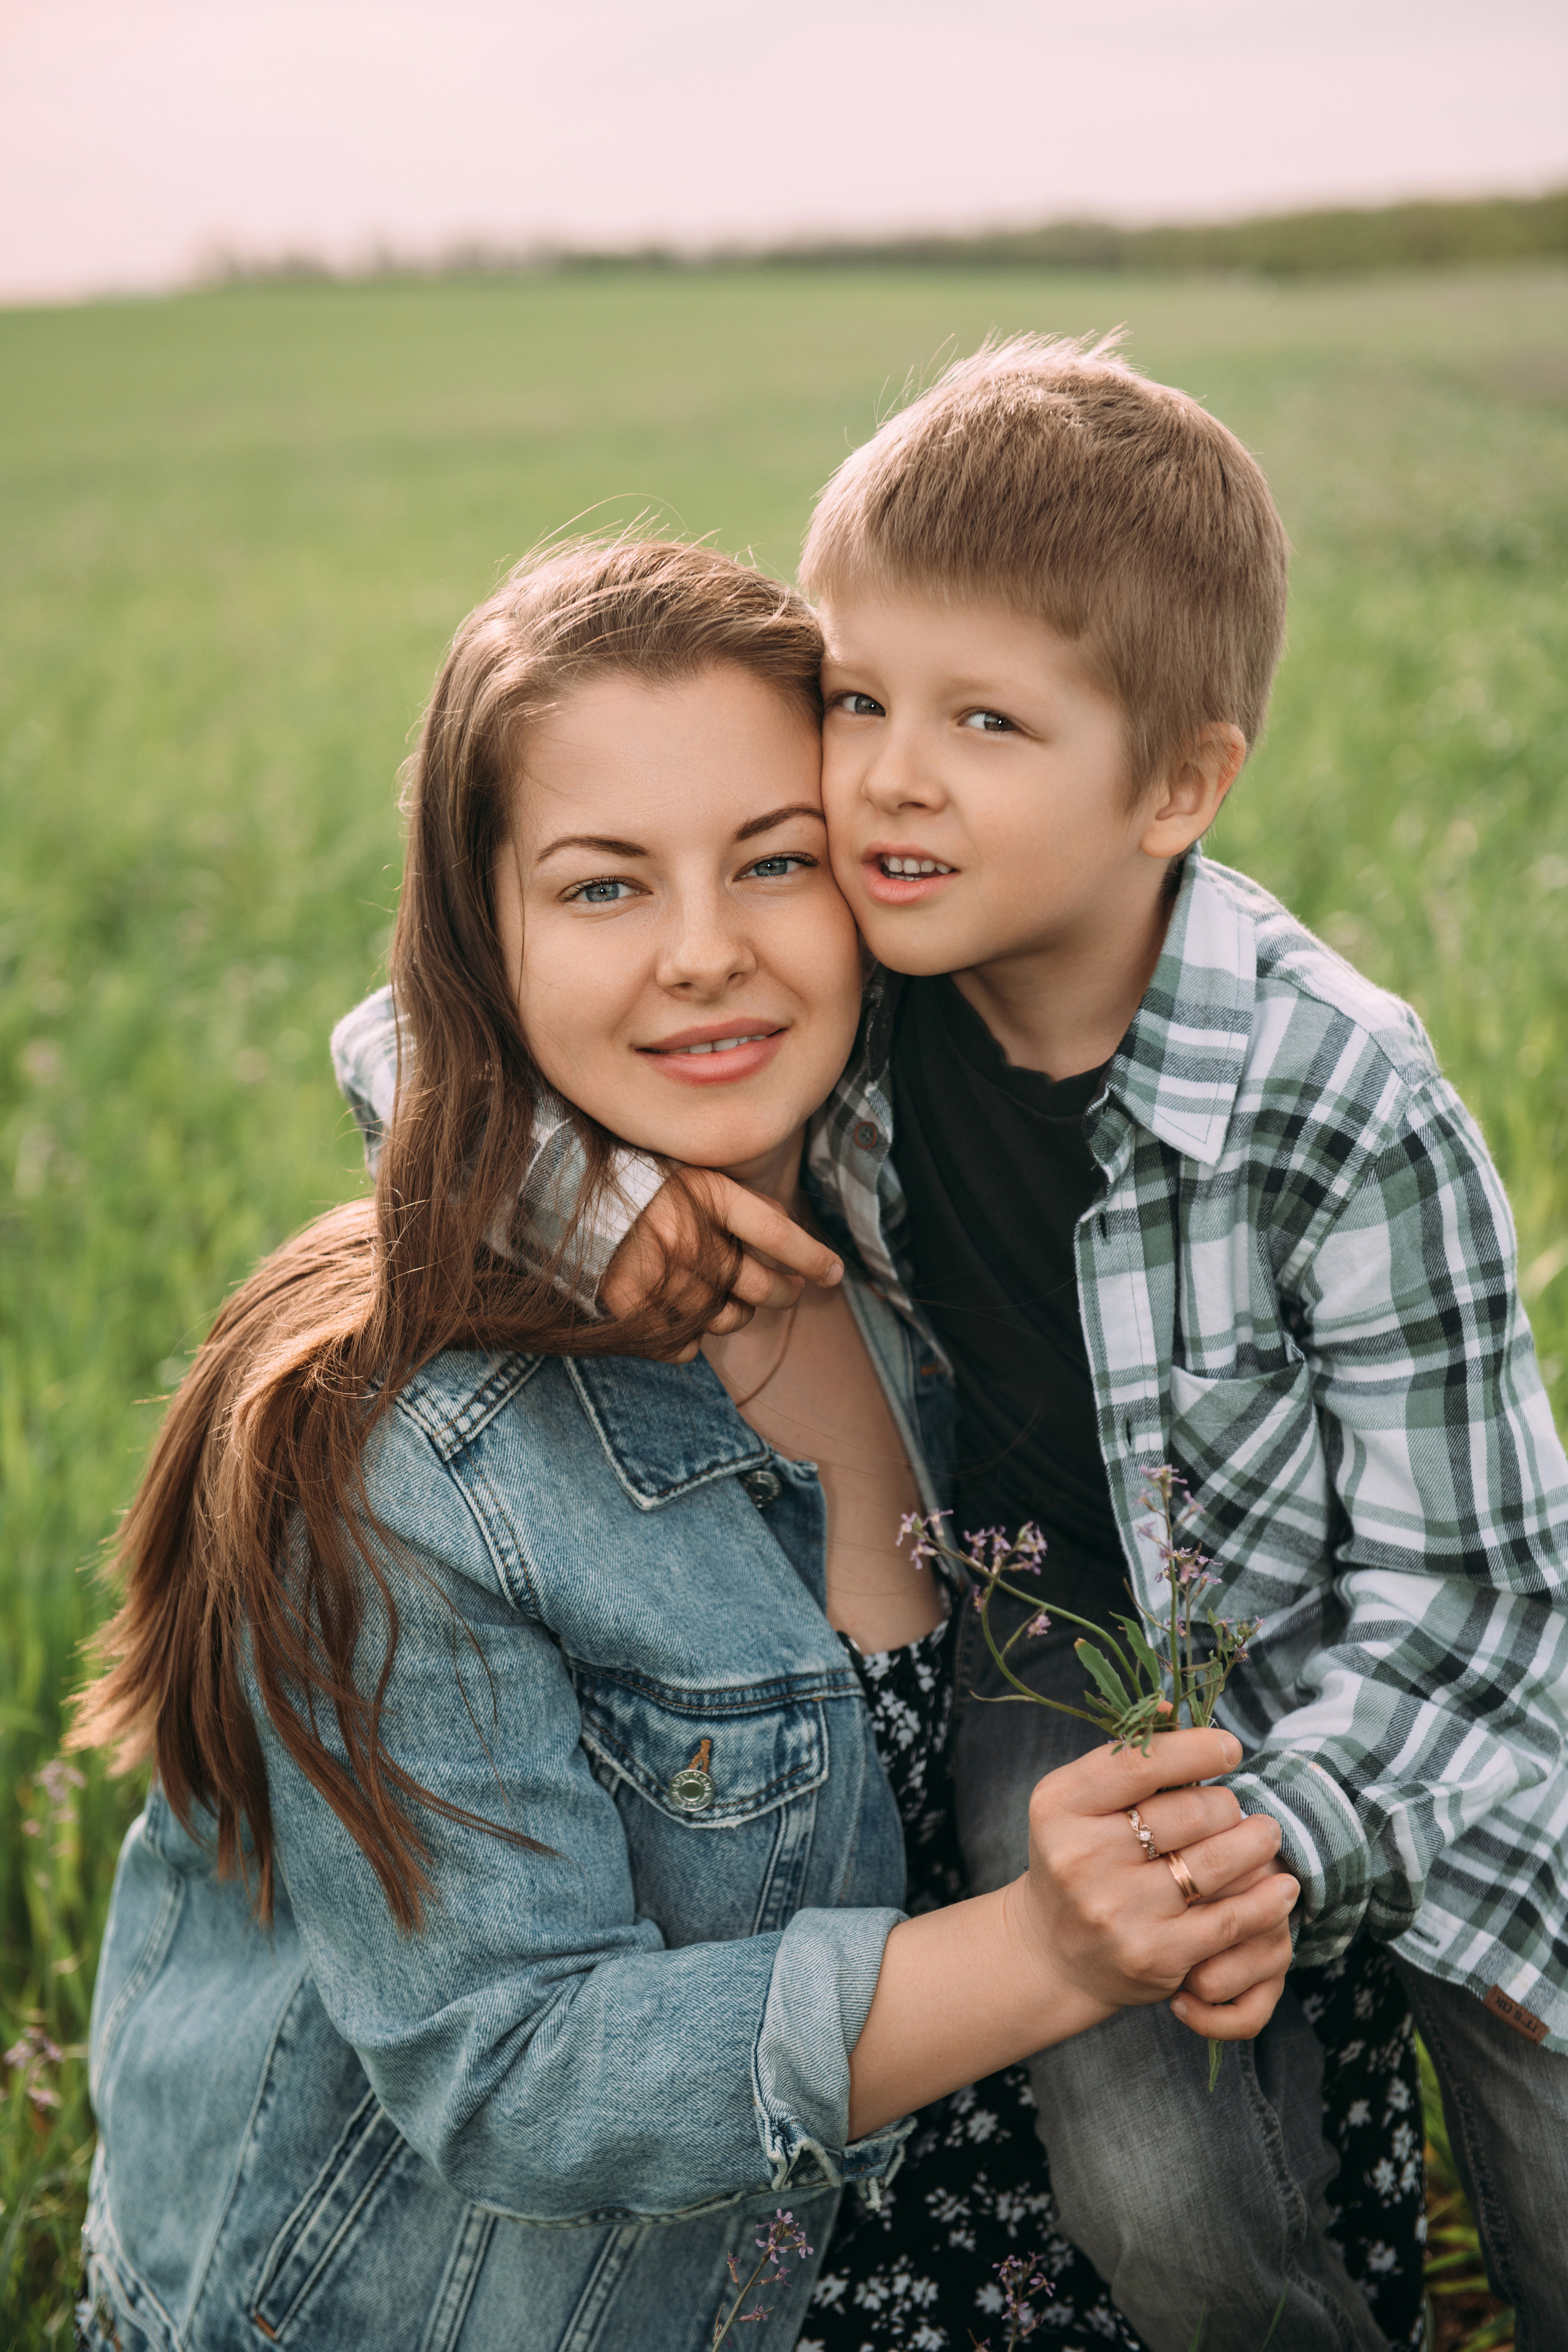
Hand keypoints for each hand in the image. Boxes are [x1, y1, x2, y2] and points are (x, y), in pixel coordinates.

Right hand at [599, 1170, 841, 1354]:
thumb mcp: (691, 1178)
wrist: (559, 1196)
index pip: (774, 1230)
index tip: (834, 1274)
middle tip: (788, 1291)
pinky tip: (678, 1320)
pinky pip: (684, 1345)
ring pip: (725, 1319)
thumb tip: (791, 1258)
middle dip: (783, 1294)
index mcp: (705, 1193)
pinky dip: (687, 1341)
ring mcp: (661, 1274)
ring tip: (719, 1298)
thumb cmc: (636, 1189)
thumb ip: (736, 1208)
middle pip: (758, 1284)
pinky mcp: (632, 1306)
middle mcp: (689, 1236)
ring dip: (730, 1315)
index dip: (809, 1256)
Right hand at [1013, 1728, 1297, 2034]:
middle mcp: (1083, 1857)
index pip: (1140, 1762)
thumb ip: (1125, 1759)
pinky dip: (1266, 1899)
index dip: (1197, 1749)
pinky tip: (1281, 1885)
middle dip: (1226, 1806)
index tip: (1231, 1748)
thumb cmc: (1079, 1858)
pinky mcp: (1153, 1955)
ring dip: (1254, 1843)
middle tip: (1232, 1811)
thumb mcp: (1080, 1802)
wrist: (1053, 1953)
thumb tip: (1171, 1706)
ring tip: (1265, 1835)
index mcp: (1060, 1805)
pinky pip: (1230, 1918)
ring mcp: (1117, 1910)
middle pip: (1192, 1812)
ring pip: (1218, 1862)